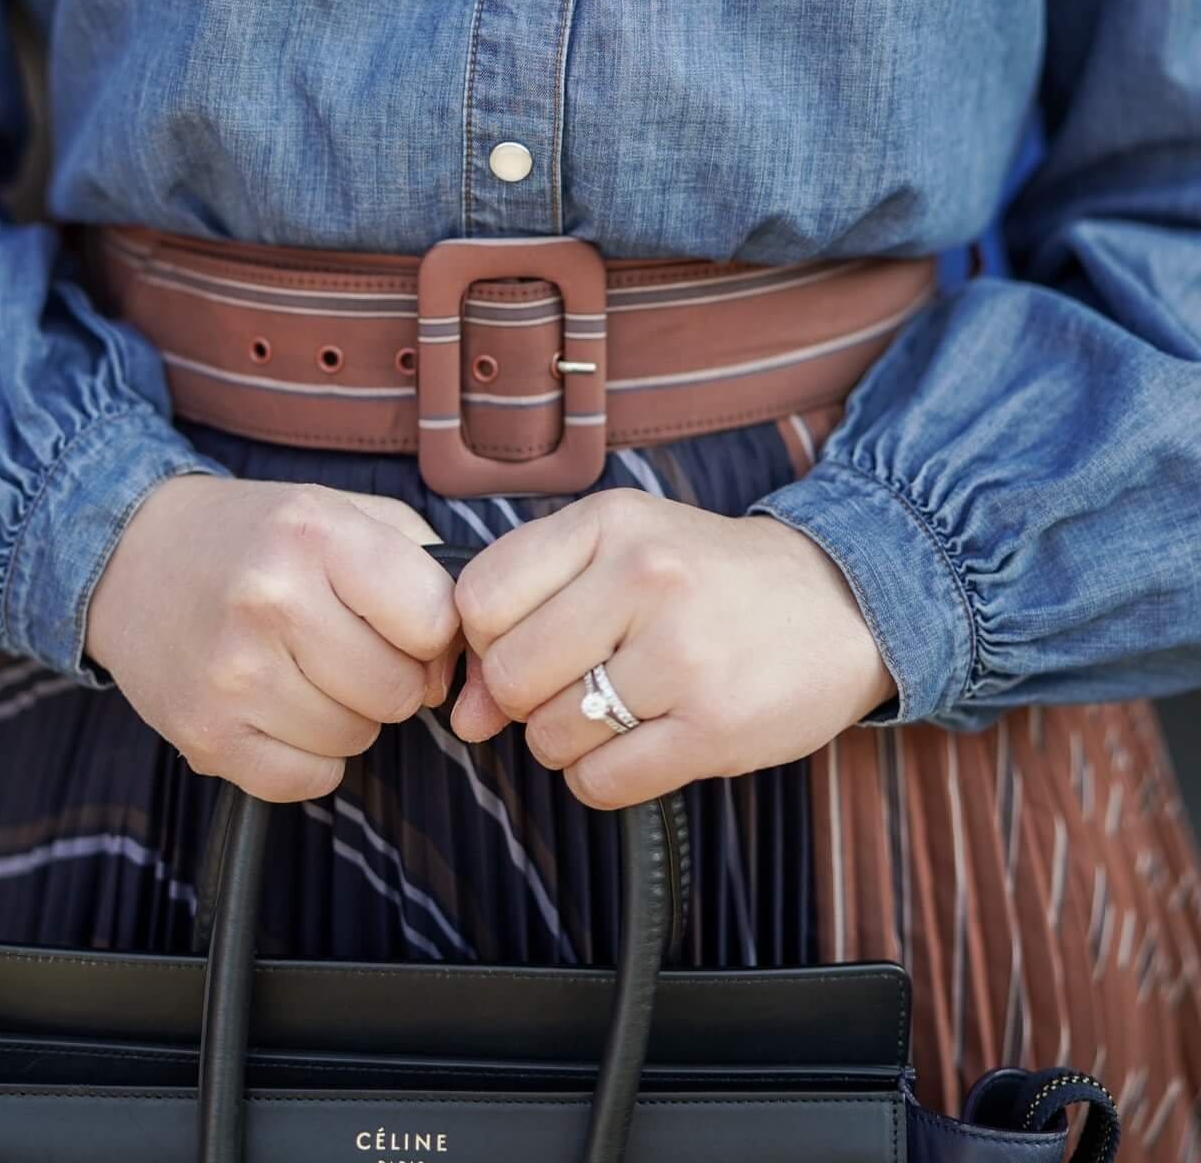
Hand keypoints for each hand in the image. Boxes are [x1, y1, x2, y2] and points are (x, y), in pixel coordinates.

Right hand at [85, 476, 459, 800]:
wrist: (132, 558)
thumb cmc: (253, 536)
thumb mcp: (338, 510)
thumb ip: (420, 563)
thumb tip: (464, 652)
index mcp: (313, 534)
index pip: (433, 619)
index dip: (434, 632)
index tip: (408, 624)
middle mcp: (271, 601)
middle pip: (399, 690)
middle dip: (392, 677)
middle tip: (350, 647)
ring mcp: (233, 675)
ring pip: (357, 739)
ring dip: (348, 714)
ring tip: (305, 668)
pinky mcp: (206, 737)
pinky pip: (308, 781)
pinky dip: (309, 755)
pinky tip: (281, 706)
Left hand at [448, 489, 895, 807]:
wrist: (838, 603)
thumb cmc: (706, 577)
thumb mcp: (620, 549)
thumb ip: (530, 607)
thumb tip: (465, 712)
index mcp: (611, 522)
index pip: (481, 598)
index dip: (483, 639)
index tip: (516, 646)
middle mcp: (645, 578)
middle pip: (511, 675)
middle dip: (523, 698)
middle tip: (568, 685)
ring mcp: (683, 655)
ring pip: (552, 735)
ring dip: (567, 739)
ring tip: (616, 708)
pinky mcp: (715, 728)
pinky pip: (602, 782)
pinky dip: (600, 777)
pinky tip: (638, 744)